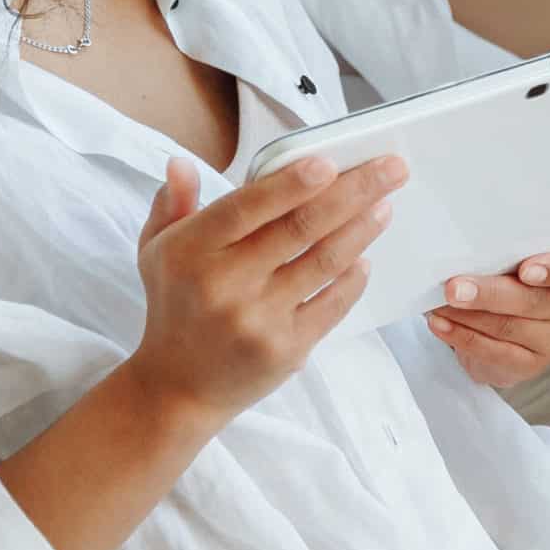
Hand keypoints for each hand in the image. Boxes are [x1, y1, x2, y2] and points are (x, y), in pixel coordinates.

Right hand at [124, 153, 403, 435]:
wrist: (177, 388)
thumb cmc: (176, 305)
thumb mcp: (157, 250)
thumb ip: (173, 202)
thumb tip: (181, 162)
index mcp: (193, 251)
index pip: (247, 208)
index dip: (290, 184)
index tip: (330, 162)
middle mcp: (225, 284)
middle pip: (301, 227)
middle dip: (354, 192)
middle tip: (392, 168)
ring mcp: (259, 319)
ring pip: (325, 262)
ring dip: (362, 229)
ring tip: (385, 206)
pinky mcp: (286, 349)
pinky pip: (333, 304)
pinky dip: (354, 278)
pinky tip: (366, 257)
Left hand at [425, 249, 549, 387]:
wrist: (501, 323)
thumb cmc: (512, 276)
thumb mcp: (518, 257)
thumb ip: (509, 252)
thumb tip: (468, 250)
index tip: (525, 270)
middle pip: (538, 301)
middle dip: (491, 294)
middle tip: (455, 288)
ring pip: (511, 327)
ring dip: (470, 315)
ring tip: (441, 303)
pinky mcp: (531, 365)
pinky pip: (495, 352)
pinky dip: (463, 337)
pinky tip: (441, 324)